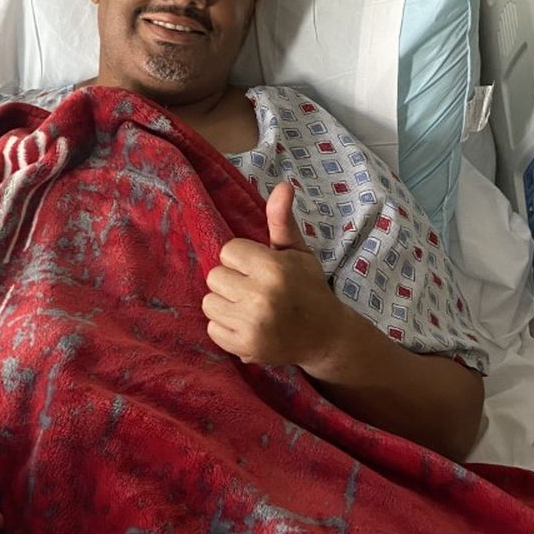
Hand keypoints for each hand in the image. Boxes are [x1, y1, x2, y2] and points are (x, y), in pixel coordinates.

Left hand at [202, 183, 352, 373]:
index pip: (228, 251)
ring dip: (225, 304)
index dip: (243, 259)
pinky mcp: (244, 348)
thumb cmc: (308, 288)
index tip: (260, 269)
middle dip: (232, 280)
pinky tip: (246, 325)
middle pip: (215, 276)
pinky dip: (225, 327)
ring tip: (248, 307)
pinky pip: (212, 328)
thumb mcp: (298, 252)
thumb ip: (282, 220)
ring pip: (209, 302)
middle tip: (254, 289)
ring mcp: (251, 325)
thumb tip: (283, 185)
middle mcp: (261, 297)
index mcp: (273, 269)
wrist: (325, 336)